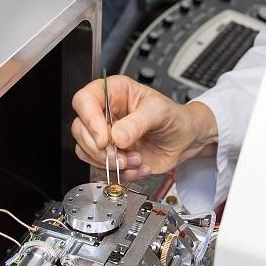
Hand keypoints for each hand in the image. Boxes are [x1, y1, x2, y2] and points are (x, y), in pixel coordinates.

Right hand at [70, 75, 217, 182]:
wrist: (185, 140)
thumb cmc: (174, 118)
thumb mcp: (160, 112)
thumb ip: (138, 122)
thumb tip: (117, 136)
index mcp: (114, 92)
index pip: (84, 101)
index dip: (89, 120)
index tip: (104, 139)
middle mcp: (105, 113)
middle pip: (80, 129)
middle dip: (100, 149)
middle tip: (121, 156)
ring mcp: (106, 135)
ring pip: (86, 151)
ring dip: (111, 163)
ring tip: (136, 160)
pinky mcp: (110, 155)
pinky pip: (101, 168)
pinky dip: (121, 173)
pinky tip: (139, 166)